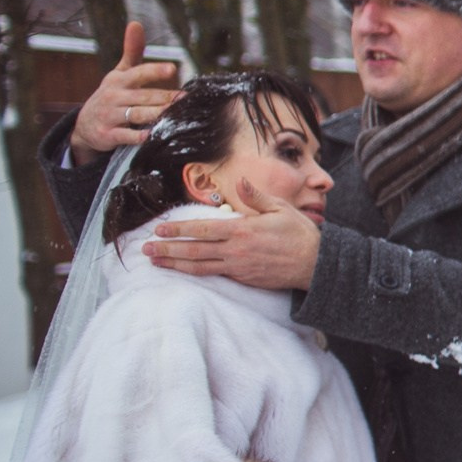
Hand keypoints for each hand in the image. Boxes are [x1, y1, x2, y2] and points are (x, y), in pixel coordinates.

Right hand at [69, 22, 179, 163]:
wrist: (84, 125)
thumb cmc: (112, 95)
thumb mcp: (119, 73)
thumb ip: (132, 51)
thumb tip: (136, 23)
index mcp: (119, 80)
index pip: (138, 73)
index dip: (154, 71)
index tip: (172, 68)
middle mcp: (114, 97)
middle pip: (143, 97)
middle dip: (164, 98)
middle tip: (185, 99)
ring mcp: (110, 116)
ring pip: (136, 115)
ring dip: (155, 116)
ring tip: (175, 116)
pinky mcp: (107, 135)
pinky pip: (125, 136)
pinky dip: (138, 136)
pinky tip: (151, 136)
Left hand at [144, 180, 321, 289]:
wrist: (315, 265)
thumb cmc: (300, 233)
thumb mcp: (281, 208)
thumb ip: (255, 196)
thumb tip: (240, 181)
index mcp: (242, 230)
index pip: (202, 229)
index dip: (178, 230)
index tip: (160, 230)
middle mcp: (236, 251)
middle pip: (193, 251)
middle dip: (167, 250)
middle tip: (146, 250)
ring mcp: (238, 268)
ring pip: (199, 267)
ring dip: (174, 265)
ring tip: (156, 262)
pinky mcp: (243, 279)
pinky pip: (214, 275)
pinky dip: (195, 273)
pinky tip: (183, 271)